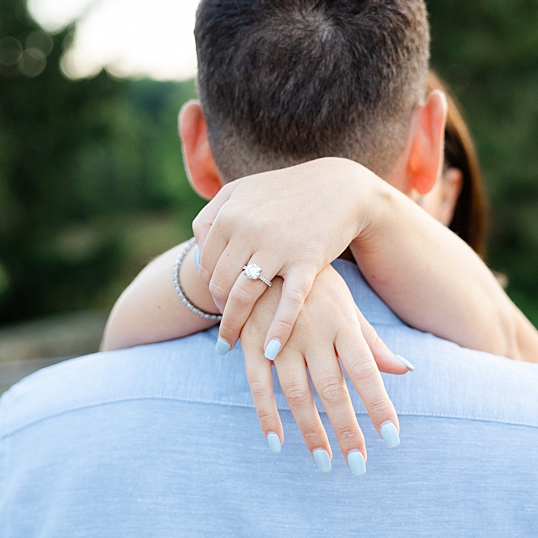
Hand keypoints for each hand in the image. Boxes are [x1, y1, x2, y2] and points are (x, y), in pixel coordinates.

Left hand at [193, 157, 395, 359]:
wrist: (341, 187)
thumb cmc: (286, 191)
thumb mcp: (243, 190)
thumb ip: (215, 212)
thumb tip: (196, 243)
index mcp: (229, 214)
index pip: (205, 263)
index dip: (207, 285)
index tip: (215, 300)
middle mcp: (248, 229)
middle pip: (219, 283)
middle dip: (218, 308)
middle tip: (223, 326)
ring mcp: (278, 246)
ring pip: (244, 295)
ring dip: (233, 326)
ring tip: (228, 346)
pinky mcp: (307, 260)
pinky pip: (288, 302)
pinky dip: (278, 328)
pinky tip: (270, 350)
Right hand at [236, 265, 404, 472]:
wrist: (264, 253)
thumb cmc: (315, 285)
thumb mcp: (347, 307)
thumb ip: (372, 342)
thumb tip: (405, 370)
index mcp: (342, 324)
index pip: (366, 372)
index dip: (378, 405)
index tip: (391, 438)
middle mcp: (313, 334)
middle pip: (333, 390)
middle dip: (346, 429)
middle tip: (357, 464)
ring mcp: (280, 339)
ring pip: (297, 393)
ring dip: (310, 431)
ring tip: (323, 462)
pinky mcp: (251, 342)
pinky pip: (258, 385)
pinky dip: (266, 415)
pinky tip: (276, 442)